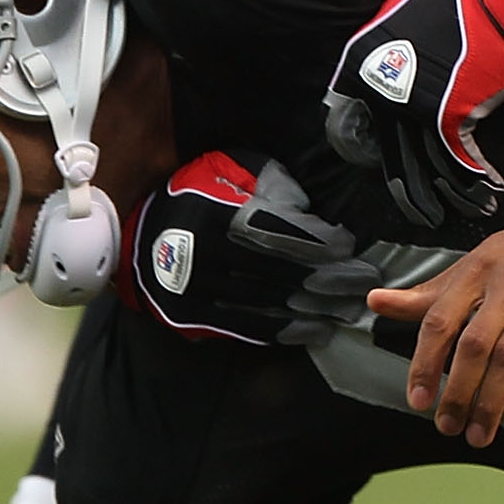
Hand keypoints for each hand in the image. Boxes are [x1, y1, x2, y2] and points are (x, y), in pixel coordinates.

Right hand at [129, 151, 379, 345]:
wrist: (138, 237)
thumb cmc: (199, 197)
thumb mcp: (231, 171)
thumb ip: (271, 184)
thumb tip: (308, 208)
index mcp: (221, 216)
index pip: (284, 233)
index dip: (323, 243)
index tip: (350, 248)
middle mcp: (210, 256)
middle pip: (285, 273)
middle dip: (332, 280)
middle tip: (365, 283)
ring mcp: (201, 291)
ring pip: (272, 306)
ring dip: (317, 311)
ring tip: (349, 311)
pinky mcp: (195, 317)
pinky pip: (249, 329)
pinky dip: (288, 331)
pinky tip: (316, 330)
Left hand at [324, 0, 503, 229]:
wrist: (498, 5)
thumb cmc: (455, 2)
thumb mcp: (400, 9)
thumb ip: (387, 42)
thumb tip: (385, 62)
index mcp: (362, 63)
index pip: (348, 118)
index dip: (365, 145)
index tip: (379, 160)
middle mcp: (382, 92)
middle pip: (391, 154)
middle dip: (407, 190)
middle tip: (418, 212)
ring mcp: (414, 109)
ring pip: (424, 166)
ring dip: (442, 196)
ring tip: (450, 216)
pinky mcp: (450, 119)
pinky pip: (460, 161)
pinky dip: (475, 182)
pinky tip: (487, 196)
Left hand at [368, 196, 503, 446]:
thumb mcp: (483, 258)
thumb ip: (434, 289)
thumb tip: (375, 302)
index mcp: (481, 268)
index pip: (440, 320)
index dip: (424, 363)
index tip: (417, 400)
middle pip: (473, 346)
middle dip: (456, 393)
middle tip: (448, 427)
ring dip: (490, 404)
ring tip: (480, 436)